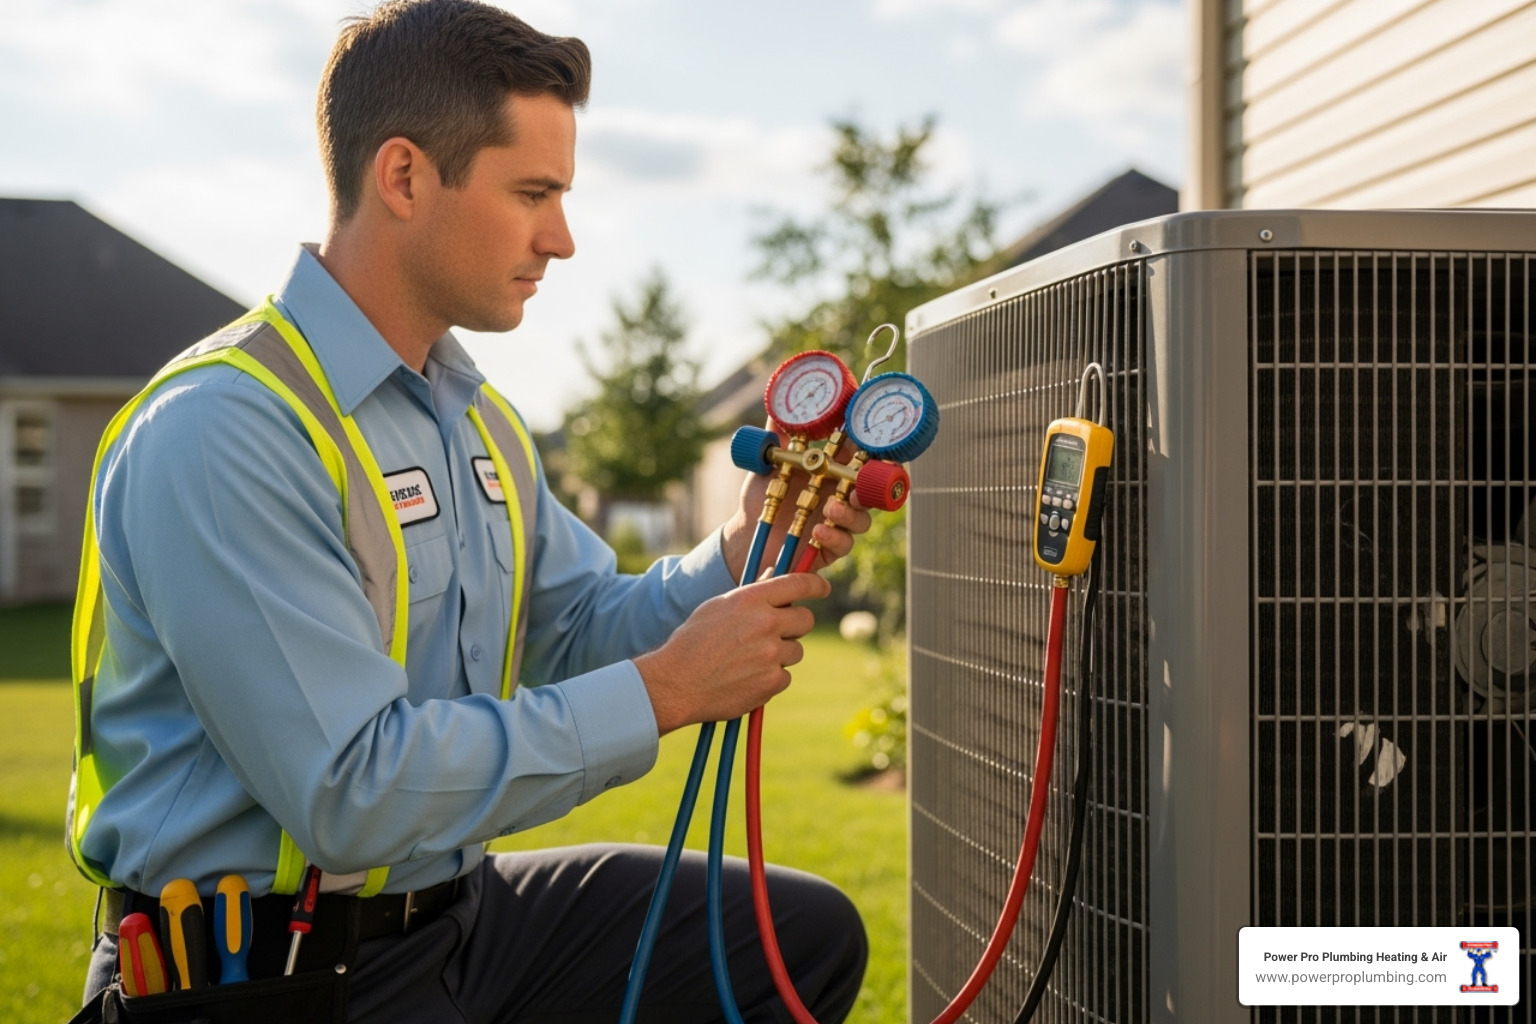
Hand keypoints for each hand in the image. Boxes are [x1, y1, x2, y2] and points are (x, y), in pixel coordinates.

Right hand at [634, 571, 830, 733]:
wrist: (676, 683)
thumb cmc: (693, 641)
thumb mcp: (718, 608)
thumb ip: (751, 594)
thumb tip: (774, 575)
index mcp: (751, 600)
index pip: (798, 583)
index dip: (816, 585)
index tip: (823, 588)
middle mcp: (765, 624)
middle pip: (805, 620)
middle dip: (794, 626)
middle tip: (776, 633)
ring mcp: (771, 655)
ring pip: (795, 651)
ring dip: (780, 655)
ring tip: (748, 660)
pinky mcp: (772, 682)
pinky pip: (784, 676)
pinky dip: (770, 679)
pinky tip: (745, 678)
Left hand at [721, 424, 873, 581]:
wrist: (749, 531)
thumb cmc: (765, 493)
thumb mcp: (770, 461)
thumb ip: (779, 434)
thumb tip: (781, 403)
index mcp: (834, 470)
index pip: (864, 459)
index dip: (877, 452)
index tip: (878, 445)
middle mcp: (842, 495)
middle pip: (873, 490)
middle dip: (875, 487)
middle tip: (861, 483)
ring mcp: (840, 522)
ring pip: (863, 519)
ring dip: (851, 514)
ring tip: (830, 508)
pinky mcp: (832, 546)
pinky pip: (844, 544)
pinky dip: (834, 537)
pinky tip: (818, 530)